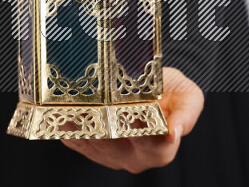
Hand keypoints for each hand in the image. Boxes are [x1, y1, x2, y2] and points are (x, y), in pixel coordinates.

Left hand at [62, 67, 203, 173]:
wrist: (152, 90)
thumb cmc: (171, 92)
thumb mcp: (188, 96)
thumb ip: (187, 113)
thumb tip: (175, 130)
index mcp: (160, 148)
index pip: (152, 145)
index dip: (142, 131)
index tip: (134, 114)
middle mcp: (133, 158)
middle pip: (116, 145)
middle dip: (104, 126)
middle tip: (94, 107)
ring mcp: (108, 156)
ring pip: (92, 143)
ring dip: (81, 125)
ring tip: (71, 106)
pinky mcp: (89, 149)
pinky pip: (75, 140)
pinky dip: (68, 126)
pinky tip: (60, 111)